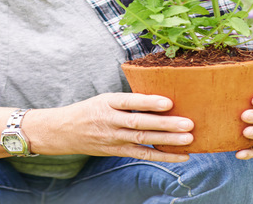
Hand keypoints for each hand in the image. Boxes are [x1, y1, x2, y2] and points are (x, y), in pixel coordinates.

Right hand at [28, 92, 193, 162]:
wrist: (64, 131)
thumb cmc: (90, 110)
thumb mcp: (104, 98)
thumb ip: (127, 100)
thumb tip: (158, 96)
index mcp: (107, 102)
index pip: (129, 102)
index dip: (148, 102)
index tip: (168, 102)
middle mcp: (110, 121)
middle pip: (140, 123)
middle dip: (166, 124)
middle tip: (188, 123)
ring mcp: (114, 138)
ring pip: (143, 140)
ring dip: (168, 140)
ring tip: (189, 138)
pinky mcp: (117, 151)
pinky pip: (142, 154)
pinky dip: (163, 156)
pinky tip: (181, 155)